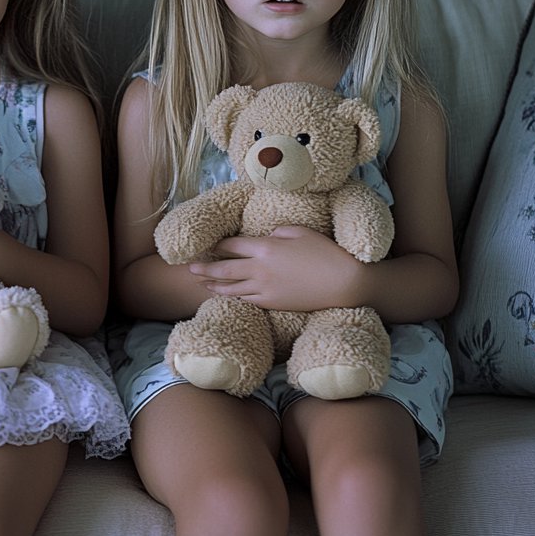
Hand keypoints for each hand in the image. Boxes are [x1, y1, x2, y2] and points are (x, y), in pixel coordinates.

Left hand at [188, 224, 364, 311]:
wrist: (345, 284)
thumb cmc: (327, 253)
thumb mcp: (301, 232)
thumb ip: (278, 232)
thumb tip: (266, 237)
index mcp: (266, 248)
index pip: (232, 245)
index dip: (217, 245)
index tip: (206, 244)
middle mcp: (261, 269)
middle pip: (224, 269)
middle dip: (205, 268)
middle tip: (189, 268)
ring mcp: (265, 289)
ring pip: (232, 288)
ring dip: (214, 285)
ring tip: (201, 284)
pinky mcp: (273, 303)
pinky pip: (247, 300)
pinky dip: (233, 297)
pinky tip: (226, 296)